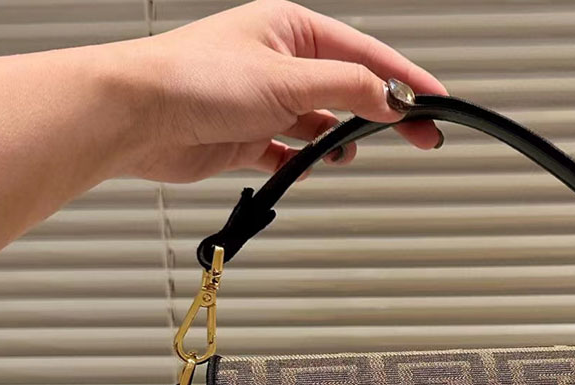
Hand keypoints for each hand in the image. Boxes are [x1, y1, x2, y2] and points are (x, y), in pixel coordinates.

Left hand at [123, 0, 446, 182]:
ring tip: (345, 151)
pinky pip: (287, 151)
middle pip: (348, 89)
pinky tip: (309, 165)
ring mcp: (262, 101)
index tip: (437, 101)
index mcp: (290, 29)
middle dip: (382, 114)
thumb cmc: (193, 78)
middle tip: (420, 136)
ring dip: (337, 139)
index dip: (406, 80)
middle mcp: (278, 62)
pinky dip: (301, 161)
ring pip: (319, 122)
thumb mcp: (286, 79)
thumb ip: (346, 88)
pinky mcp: (245, 136)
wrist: (137, 117)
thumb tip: (390, 96)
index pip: (364, 54)